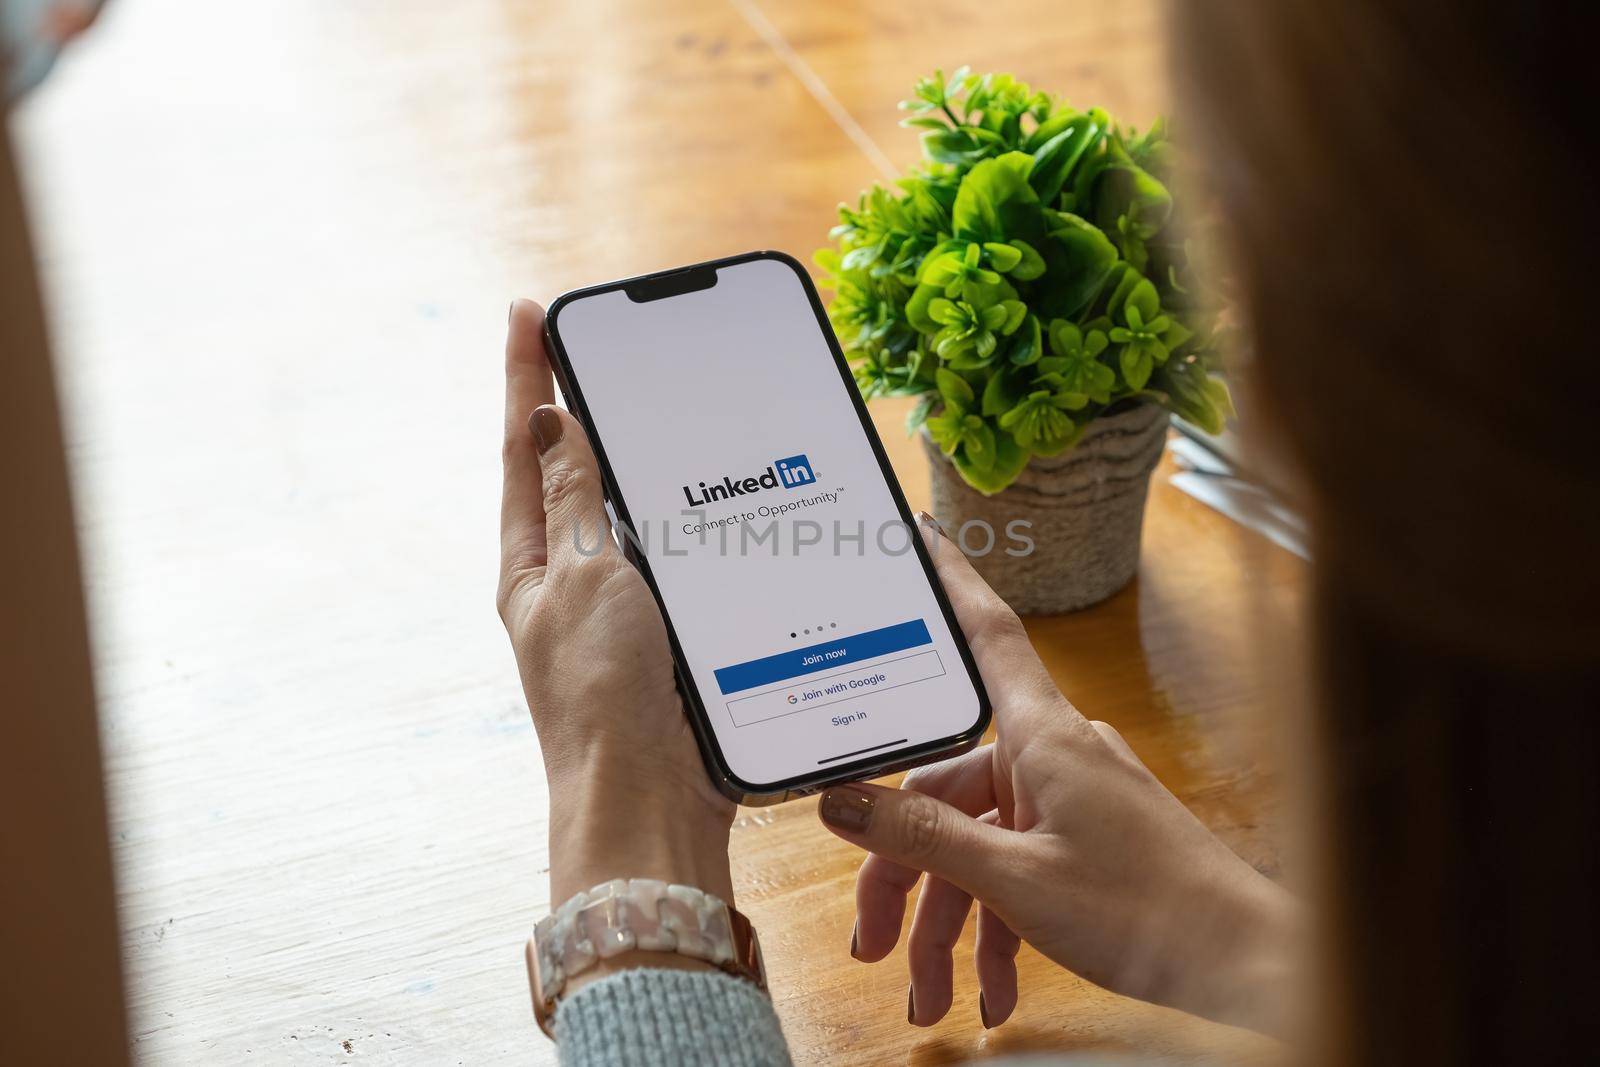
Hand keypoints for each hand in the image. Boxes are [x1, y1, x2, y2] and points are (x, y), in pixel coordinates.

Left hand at [498, 300, 734, 918]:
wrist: (650, 797)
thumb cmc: (603, 693)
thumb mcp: (586, 576)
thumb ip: (575, 497)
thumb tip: (547, 421)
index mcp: (531, 562)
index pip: (522, 446)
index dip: (524, 374)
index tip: (526, 312)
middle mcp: (570, 580)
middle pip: (576, 475)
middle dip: (583, 411)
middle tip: (598, 348)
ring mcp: (620, 608)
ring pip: (635, 516)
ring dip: (646, 467)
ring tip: (661, 412)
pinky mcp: (669, 636)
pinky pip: (679, 560)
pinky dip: (693, 526)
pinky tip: (720, 510)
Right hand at [817, 514, 1296, 1034]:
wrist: (1244, 966)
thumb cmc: (1151, 911)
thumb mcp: (1014, 878)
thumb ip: (923, 835)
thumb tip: (843, 802)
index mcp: (1043, 736)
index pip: (984, 633)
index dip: (947, 580)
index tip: (919, 534)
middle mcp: (1054, 756)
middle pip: (946, 787)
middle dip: (904, 872)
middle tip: (871, 938)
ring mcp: (1072, 802)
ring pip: (976, 843)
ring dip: (947, 923)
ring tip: (928, 991)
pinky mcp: (1086, 843)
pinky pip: (1015, 869)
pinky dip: (993, 928)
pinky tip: (988, 987)